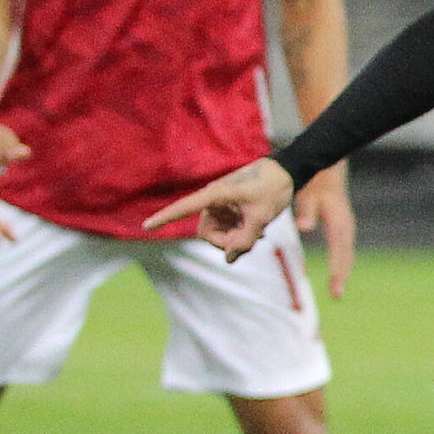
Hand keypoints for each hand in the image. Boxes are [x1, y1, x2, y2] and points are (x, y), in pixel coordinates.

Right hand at [141, 156, 294, 258]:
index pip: (184, 208)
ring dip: (236, 240)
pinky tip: (259, 233)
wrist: (286, 173)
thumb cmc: (272, 189)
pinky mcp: (230, 210)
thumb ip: (244, 241)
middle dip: (226, 243)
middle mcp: (213, 200)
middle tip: (251, 242)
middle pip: (207, 233)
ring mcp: (222, 206)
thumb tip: (228, 260)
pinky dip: (241, 235)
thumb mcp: (261, 218)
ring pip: (219, 234)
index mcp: (215, 195)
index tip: (146, 226)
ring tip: (259, 235)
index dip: (165, 217)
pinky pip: (228, 230)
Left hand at [293, 164, 355, 298]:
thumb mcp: (308, 196)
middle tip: (337, 296)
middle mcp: (346, 227)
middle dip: (341, 275)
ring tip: (336, 291)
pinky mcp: (343, 228)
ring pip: (346, 254)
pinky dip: (341, 262)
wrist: (327, 169)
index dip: (337, 269)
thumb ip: (306, 212)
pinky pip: (344, 249)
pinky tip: (336, 273)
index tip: (335, 286)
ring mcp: (346, 227)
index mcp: (339, 222)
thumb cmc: (314, 183)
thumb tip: (304, 227)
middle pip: (346, 255)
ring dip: (342, 271)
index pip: (339, 250)